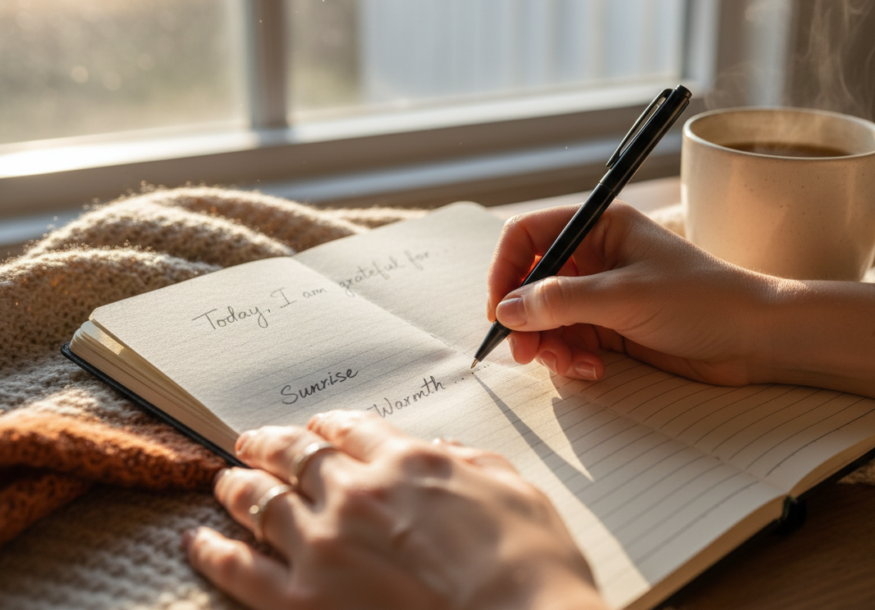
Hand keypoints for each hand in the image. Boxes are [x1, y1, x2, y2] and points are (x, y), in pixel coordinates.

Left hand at [184, 411, 608, 609]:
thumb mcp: (511, 487)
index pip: (351, 431)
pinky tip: (199, 540)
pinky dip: (213, 551)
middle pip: (296, 457)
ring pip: (260, 503)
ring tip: (225, 483)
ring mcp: (322, 546)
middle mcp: (355, 494)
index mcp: (406, 462)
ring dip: (239, 487)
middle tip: (252, 442)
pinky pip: (239, 570)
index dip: (329, 426)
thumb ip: (467, 462)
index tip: (319, 428)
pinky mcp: (301, 602)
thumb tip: (439, 452)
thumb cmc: (530, 562)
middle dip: (271, 445)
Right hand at [486, 202, 781, 385]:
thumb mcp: (624, 296)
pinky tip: (594, 371)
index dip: (506, 269)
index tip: (500, 309)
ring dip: (550, 345)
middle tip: (526, 353)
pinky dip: (573, 359)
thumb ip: (561, 302)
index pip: (528, 235)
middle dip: (526, 319)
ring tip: (571, 365)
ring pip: (549, 318)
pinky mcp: (614, 327)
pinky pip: (572, 341)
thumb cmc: (702, 300)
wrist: (755, 337)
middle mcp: (596, 256)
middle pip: (532, 282)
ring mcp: (603, 294)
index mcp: (600, 227)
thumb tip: (508, 310)